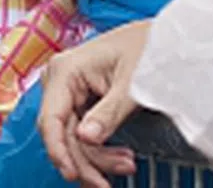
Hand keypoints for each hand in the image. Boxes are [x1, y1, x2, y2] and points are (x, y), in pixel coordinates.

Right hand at [37, 21, 149, 187]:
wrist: (162, 39)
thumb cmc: (147, 51)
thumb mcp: (132, 85)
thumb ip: (108, 113)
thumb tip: (85, 138)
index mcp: (65, 70)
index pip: (50, 118)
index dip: (58, 149)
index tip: (72, 174)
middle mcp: (60, 79)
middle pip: (60, 131)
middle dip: (85, 159)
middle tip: (109, 183)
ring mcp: (68, 90)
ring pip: (71, 136)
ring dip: (95, 157)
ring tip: (127, 165)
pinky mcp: (80, 99)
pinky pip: (80, 131)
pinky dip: (98, 149)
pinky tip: (118, 157)